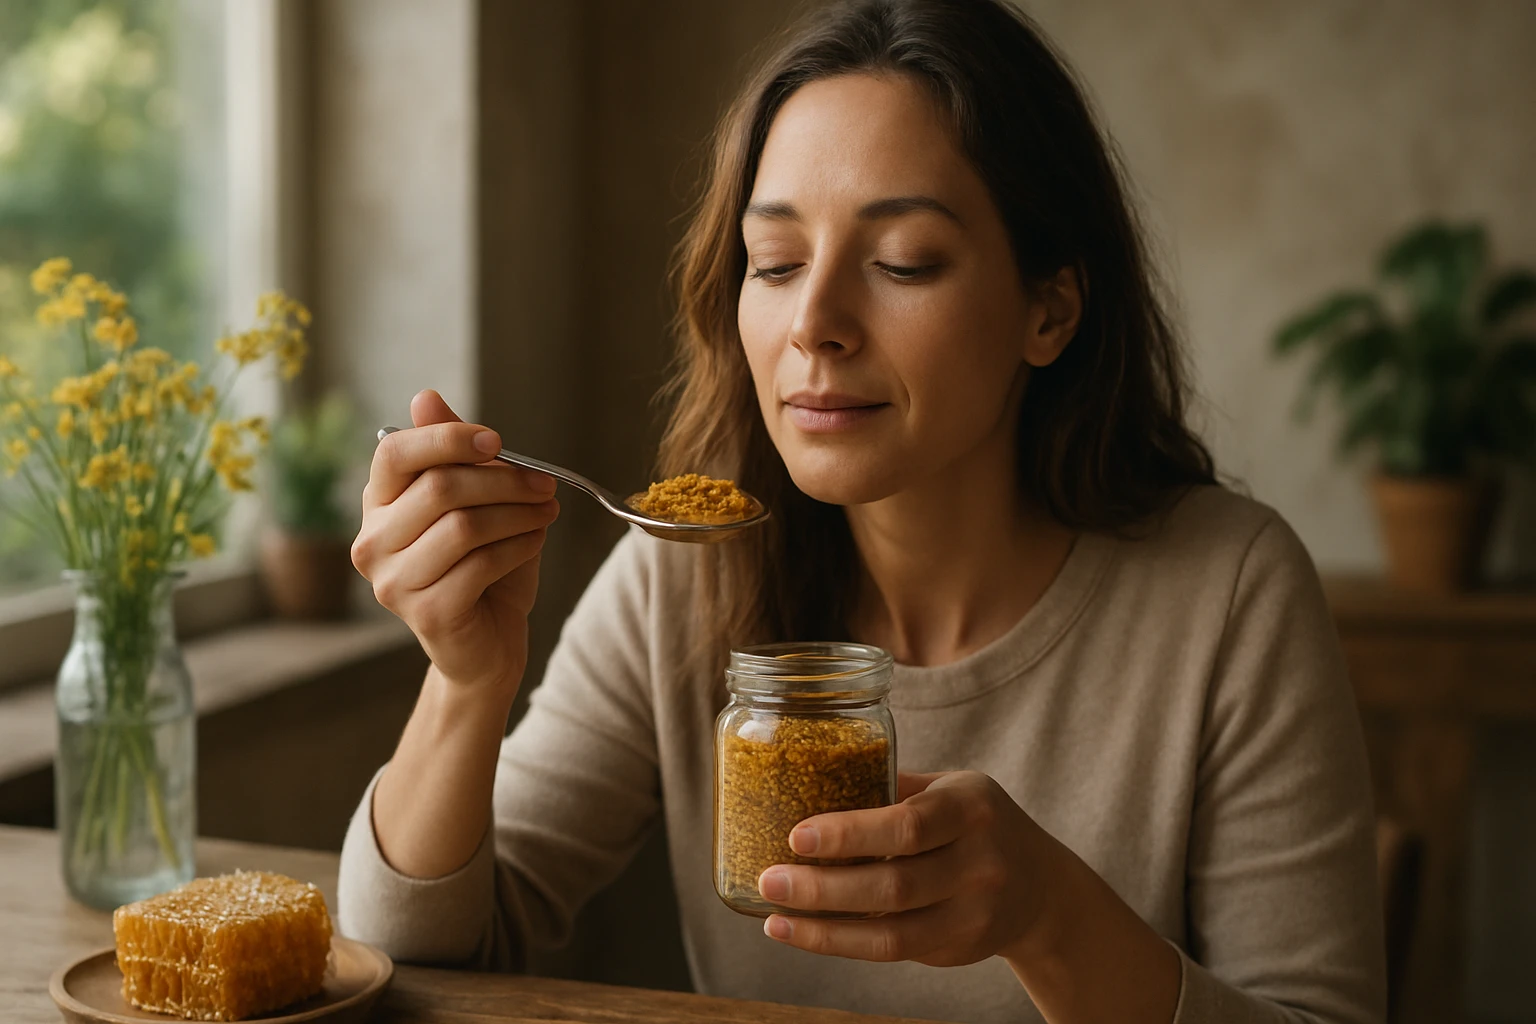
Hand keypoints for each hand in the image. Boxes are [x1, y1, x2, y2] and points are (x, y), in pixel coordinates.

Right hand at [351, 389, 559, 695]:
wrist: (487, 645)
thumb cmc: (481, 568)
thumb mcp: (473, 503)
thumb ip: (451, 454)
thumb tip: (425, 397)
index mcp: (378, 505)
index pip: (395, 453)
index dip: (447, 439)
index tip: (497, 442)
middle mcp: (372, 543)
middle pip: (440, 488)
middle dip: (505, 480)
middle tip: (545, 485)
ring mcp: (392, 583)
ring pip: (464, 526)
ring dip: (518, 514)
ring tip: (546, 514)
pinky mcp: (425, 614)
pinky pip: (482, 564)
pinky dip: (519, 547)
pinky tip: (533, 542)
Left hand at [757, 770, 1059, 966]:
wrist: (1043, 886)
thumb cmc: (975, 824)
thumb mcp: (951, 790)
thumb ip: (893, 789)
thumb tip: (808, 775)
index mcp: (971, 808)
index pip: (907, 825)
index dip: (850, 835)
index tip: (797, 836)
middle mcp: (980, 863)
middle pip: (895, 885)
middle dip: (824, 888)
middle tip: (769, 879)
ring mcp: (975, 913)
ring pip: (891, 933)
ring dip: (824, 928)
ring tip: (774, 916)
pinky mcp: (961, 949)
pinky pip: (893, 952)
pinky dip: (842, 944)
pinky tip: (802, 933)